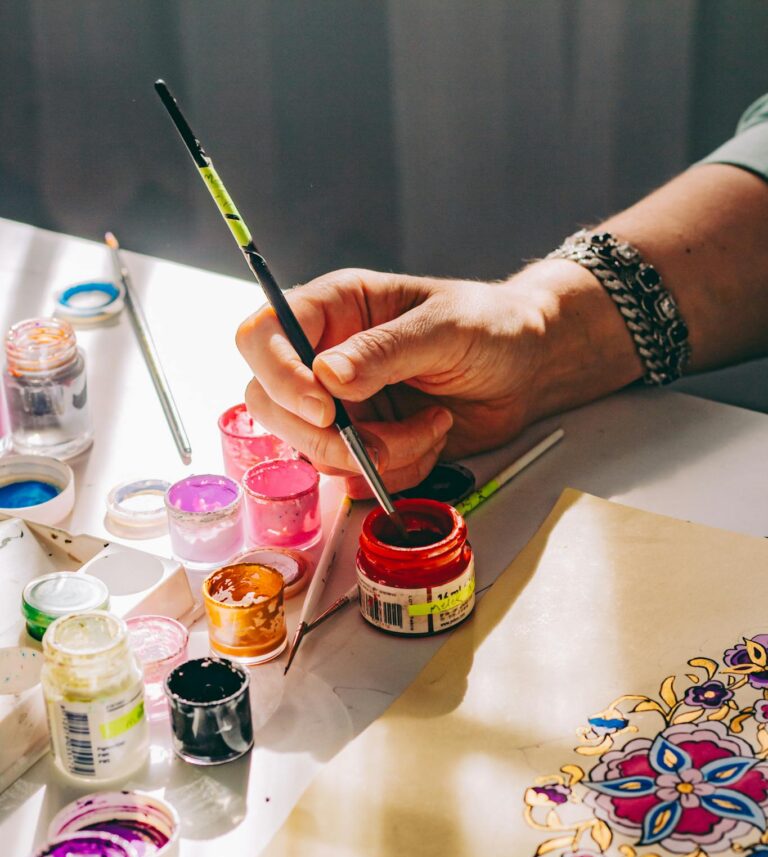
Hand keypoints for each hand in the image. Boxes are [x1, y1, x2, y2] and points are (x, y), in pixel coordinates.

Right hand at [236, 267, 559, 496]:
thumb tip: (327, 376)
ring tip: (432, 426)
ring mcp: (340, 405)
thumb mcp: (443, 327)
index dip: (279, 377)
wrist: (527, 369)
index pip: (263, 337)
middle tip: (380, 444)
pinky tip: (432, 439)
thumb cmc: (489, 326)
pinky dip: (396, 472)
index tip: (323, 409)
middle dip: (326, 438)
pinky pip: (353, 476)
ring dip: (378, 456)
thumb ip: (385, 350)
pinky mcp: (364, 442)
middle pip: (270, 405)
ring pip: (315, 451)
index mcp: (334, 308)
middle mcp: (324, 357)